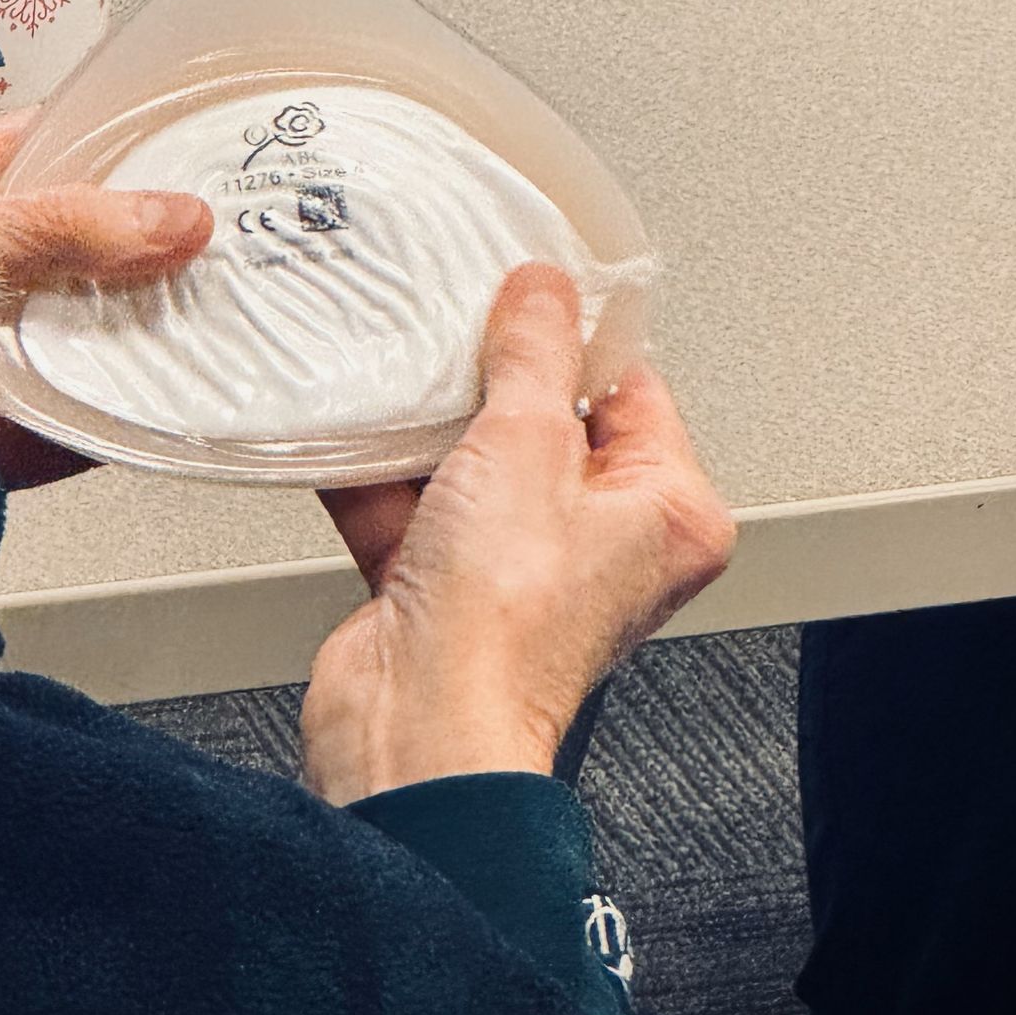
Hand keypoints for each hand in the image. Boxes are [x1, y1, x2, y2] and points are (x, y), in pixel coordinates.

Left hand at [0, 113, 211, 486]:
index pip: (44, 151)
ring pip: (81, 329)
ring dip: (138, 331)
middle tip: (216, 245)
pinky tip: (160, 399)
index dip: (115, 151)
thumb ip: (63, 229)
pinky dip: (116, 412)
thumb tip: (169, 218)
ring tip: (207, 316)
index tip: (186, 156)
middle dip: (142, 252)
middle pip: (77, 247)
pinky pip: (69, 411)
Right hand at [300, 263, 735, 805]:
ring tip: (396, 371)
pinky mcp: (447, 584)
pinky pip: (413, 501)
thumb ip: (534, 352)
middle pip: (545, 420)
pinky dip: (378, 470)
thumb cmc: (504, 628)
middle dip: (489, 378)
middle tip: (456, 326)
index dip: (575, 337)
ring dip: (426, 423)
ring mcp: (522, 565)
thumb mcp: (526, 442)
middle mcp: (604, 545)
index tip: (530, 289)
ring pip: (472, 459)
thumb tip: (544, 292)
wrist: (416, 726)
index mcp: (667, 514)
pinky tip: (348, 426)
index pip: (631, 389)